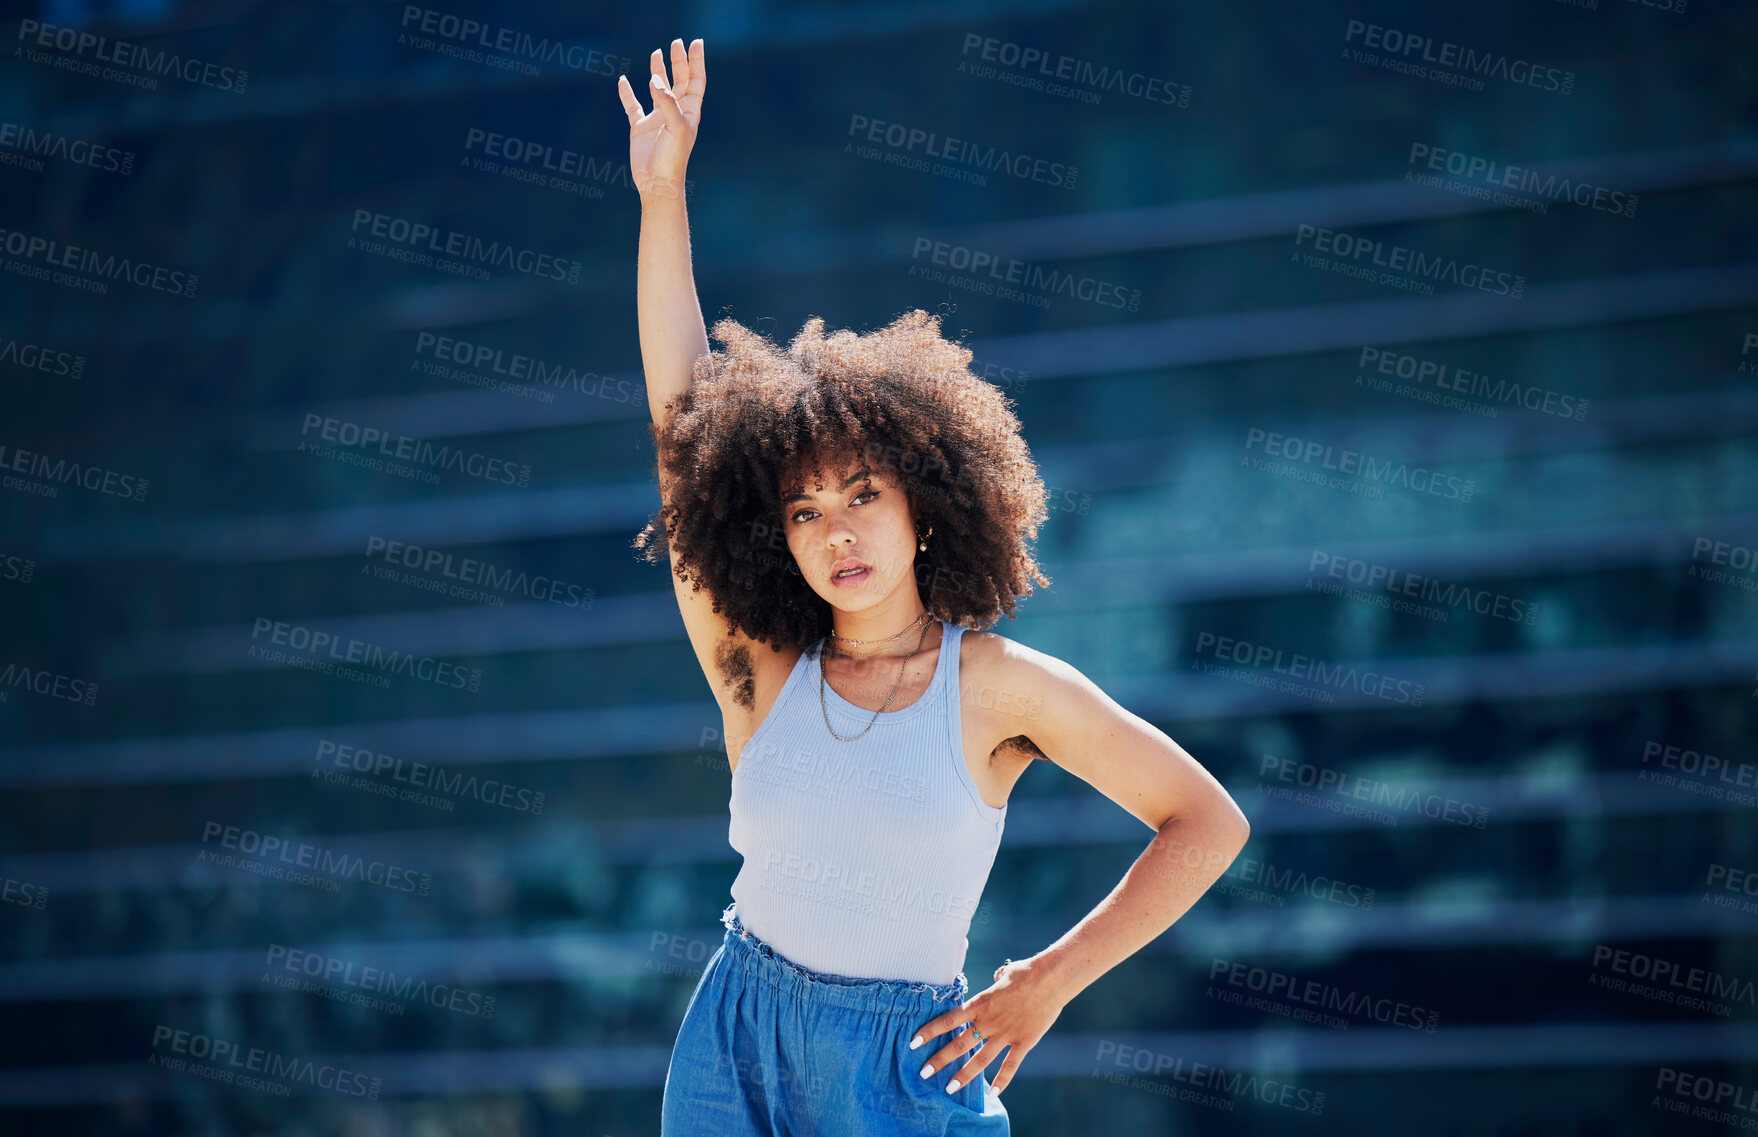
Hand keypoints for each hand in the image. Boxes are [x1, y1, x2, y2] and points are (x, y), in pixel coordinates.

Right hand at [616, 38, 704, 200]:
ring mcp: (657, 120)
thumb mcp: (676, 129)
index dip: (696, 62)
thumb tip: (656, 81)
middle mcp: (674, 113)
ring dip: (658, 72)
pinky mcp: (640, 128)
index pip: (695, 82)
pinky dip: (627, 93)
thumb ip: (667, 103)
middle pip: (679, 81)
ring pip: (658, 90)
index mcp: (688, 113)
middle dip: (679, 62)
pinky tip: (623, 81)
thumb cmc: (672, 159)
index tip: (695, 43)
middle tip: (676, 43)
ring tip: (656, 53)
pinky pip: (633, 106)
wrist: (657, 183)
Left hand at [908, 957, 1068, 1095]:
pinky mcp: (1024, 1042)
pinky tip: (993, 1094)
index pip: (948, 1020)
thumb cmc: (1027, 971)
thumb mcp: (1004, 974)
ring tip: (949, 1088)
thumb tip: (997, 978)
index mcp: (980, 1003)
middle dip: (939, 1059)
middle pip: (958, 1044)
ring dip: (963, 1075)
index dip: (929, 1031)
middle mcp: (988, 1022)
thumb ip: (996, 981)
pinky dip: (1002, 1081)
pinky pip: (1010, 1065)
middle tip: (924, 1072)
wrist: (1051, 979)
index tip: (913, 1042)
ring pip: (980, 1060)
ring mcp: (1005, 1034)